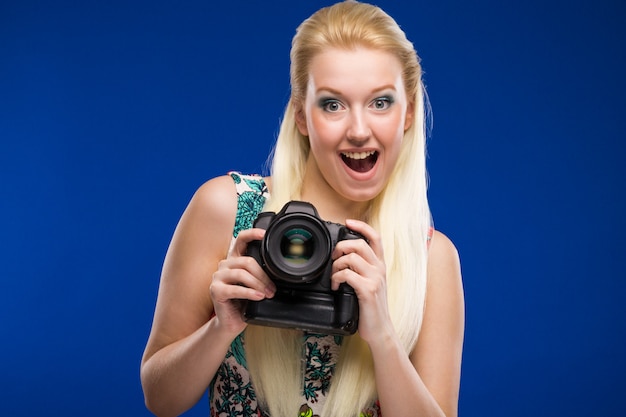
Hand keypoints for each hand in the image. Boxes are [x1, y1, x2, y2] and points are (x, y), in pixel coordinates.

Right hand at [210, 228, 275, 335]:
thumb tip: (279, 270)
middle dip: (263, 275)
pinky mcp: (215, 290)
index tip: (265, 234)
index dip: (252, 234)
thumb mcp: (255, 285)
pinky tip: (258, 297)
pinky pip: (235, 289)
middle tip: (273, 288)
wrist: (231, 321)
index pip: (241, 239)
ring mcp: (218, 277)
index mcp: (234, 260)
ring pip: (242, 274)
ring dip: (258, 284)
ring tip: (268, 293)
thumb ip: (261, 274)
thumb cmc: (244, 302)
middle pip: (247, 261)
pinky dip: (249, 293)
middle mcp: (224, 265)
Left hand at [331, 219, 392, 343]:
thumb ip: (360, 270)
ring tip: (333, 276)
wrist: (380, 330)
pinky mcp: (368, 290)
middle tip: (333, 258)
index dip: (362, 226)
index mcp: (380, 266)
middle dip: (341, 247)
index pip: (376, 237)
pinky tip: (335, 286)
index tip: (348, 222)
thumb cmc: (371, 308)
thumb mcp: (369, 284)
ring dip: (336, 265)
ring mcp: (375, 279)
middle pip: (359, 244)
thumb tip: (342, 259)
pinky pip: (347, 274)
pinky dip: (336, 278)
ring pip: (351, 258)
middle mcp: (379, 269)